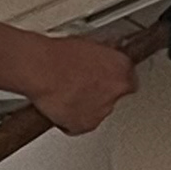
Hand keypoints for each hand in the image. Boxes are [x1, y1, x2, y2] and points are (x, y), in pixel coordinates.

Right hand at [25, 33, 139, 137]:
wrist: (41, 70)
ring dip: (87, 106)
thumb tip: (100, 58)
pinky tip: (61, 106)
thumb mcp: (87, 44)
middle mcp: (116, 91)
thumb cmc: (59, 55)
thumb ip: (101, 57)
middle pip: (113, 96)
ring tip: (67, 94)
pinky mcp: (85, 125)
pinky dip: (72, 119)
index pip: (129, 79)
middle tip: (81, 84)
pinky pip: (80, 125)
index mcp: (122, 68)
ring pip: (98, 111)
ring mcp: (101, 110)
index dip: (114, 79)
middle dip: (100, 93)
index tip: (105, 78)